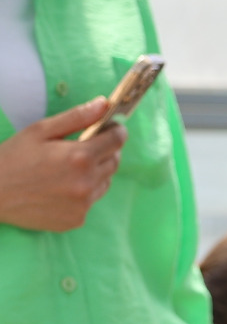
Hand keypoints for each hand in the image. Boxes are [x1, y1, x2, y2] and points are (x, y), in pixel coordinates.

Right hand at [0, 99, 125, 231]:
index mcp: (80, 158)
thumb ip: (76, 117)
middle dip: (105, 151)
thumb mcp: (40, 131)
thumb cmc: (12, 157)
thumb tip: (104, 104)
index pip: (117, 141)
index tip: (112, 128)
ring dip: (95, 173)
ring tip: (68, 169)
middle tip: (84, 147)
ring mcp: (83, 204)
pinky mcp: (77, 219)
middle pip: (114, 162)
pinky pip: (90, 201)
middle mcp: (86, 183)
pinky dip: (83, 192)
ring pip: (104, 183)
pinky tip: (60, 187)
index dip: (116, 131)